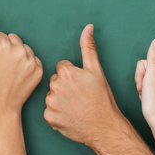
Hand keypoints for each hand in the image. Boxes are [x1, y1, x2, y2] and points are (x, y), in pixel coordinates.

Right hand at [0, 16, 42, 121]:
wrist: (1, 107)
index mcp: (5, 46)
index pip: (0, 36)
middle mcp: (21, 51)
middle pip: (13, 39)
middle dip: (7, 48)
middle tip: (1, 66)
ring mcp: (32, 61)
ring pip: (24, 48)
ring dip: (18, 55)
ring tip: (10, 70)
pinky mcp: (39, 70)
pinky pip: (33, 58)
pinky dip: (27, 63)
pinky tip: (19, 74)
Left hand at [43, 25, 127, 147]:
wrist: (105, 127)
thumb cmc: (102, 99)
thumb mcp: (96, 71)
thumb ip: (88, 47)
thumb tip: (88, 27)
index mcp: (65, 72)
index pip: (62, 69)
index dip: (73, 77)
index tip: (81, 85)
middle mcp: (55, 86)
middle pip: (55, 81)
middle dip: (64, 87)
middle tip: (79, 97)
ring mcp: (51, 103)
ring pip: (51, 96)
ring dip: (59, 100)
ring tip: (75, 107)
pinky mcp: (49, 117)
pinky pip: (49, 112)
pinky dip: (57, 114)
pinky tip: (69, 116)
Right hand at [134, 38, 154, 140]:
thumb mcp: (150, 79)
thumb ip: (153, 58)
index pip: (143, 64)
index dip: (139, 76)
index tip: (144, 88)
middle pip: (146, 71)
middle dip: (142, 83)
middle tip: (146, 95)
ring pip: (148, 81)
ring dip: (145, 91)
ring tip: (149, 100)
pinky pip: (153, 90)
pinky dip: (149, 97)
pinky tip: (152, 104)